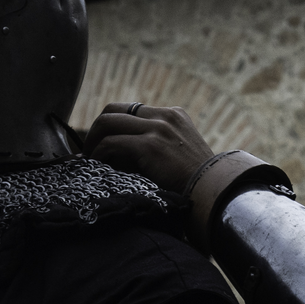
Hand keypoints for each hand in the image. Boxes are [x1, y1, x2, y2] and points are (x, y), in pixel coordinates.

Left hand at [83, 103, 215, 192]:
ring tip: (89, 160)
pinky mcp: (150, 145)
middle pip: (114, 109)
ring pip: (107, 122)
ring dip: (92, 141)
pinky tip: (98, 167)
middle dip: (96, 130)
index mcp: (173, 116)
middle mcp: (164, 116)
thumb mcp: (179, 155)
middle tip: (89, 152)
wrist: (215, 194)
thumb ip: (155, 147)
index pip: (131, 111)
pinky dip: (98, 155)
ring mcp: (157, 128)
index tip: (101, 145)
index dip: (111, 127)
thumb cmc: (197, 184)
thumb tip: (117, 156)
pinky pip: (110, 143)